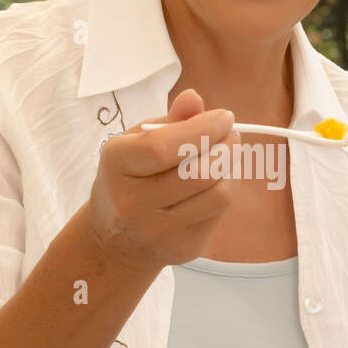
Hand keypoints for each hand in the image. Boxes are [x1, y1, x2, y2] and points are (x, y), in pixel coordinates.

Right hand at [82, 88, 240, 274]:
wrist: (116, 240)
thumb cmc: (130, 178)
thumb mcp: (136, 142)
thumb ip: (168, 122)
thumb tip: (194, 99)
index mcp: (117, 165)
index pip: (163, 148)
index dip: (202, 129)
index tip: (225, 117)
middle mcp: (133, 203)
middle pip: (198, 173)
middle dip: (225, 147)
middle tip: (231, 134)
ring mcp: (158, 231)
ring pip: (217, 195)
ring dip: (229, 168)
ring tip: (225, 155)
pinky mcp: (182, 248)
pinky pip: (218, 213)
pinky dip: (223, 189)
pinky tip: (214, 181)